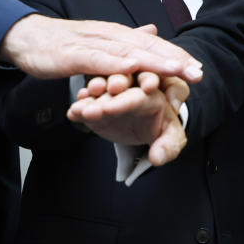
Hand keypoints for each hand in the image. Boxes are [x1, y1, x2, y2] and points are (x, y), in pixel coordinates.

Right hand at [0, 14, 202, 82]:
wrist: (25, 37)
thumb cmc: (61, 44)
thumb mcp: (99, 43)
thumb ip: (126, 40)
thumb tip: (154, 31)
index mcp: (116, 35)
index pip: (152, 45)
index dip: (176, 56)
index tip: (198, 69)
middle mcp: (109, 35)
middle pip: (147, 46)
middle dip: (174, 59)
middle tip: (198, 72)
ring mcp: (92, 43)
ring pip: (127, 52)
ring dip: (153, 60)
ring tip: (176, 69)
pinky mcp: (74, 53)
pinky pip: (98, 59)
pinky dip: (117, 63)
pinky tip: (133, 67)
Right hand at [68, 72, 189, 165]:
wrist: (148, 129)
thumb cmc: (162, 130)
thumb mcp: (171, 139)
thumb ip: (167, 147)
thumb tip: (157, 158)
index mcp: (152, 94)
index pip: (138, 95)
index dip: (123, 101)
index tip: (109, 109)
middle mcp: (131, 89)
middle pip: (117, 86)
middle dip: (103, 96)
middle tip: (90, 106)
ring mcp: (113, 95)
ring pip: (100, 92)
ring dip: (89, 100)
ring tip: (79, 109)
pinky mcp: (99, 104)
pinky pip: (89, 103)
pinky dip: (81, 107)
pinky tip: (73, 113)